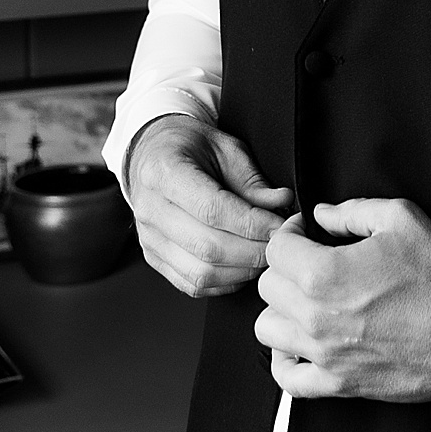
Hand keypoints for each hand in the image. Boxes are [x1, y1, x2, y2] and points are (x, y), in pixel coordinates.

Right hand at [126, 116, 292, 299]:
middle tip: (279, 243)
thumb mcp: (225, 148)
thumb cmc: (189, 147)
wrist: (153, 154)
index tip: (280, 225)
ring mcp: (149, 238)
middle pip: (208, 247)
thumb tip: (281, 204)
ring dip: (242, 270)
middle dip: (254, 251)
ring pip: (201, 273)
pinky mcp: (154, 257)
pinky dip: (225, 282)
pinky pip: (193, 284)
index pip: (212, 209)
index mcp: (164, 172)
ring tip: (264, 254)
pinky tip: (243, 266)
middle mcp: (150, 209)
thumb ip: (253, 180)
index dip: (252, 224)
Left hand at [255, 198, 430, 401]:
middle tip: (313, 264)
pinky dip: (286, 361)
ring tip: (307, 302)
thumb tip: (320, 215)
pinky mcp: (339, 384)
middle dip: (287, 269)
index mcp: (325, 274)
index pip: (276, 249)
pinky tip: (303, 344)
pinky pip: (288, 379)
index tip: (308, 234)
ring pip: (267, 329)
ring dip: (282, 311)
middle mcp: (315, 317)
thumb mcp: (402, 220)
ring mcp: (324, 355)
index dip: (290, 234)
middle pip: (268, 287)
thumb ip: (351, 210)